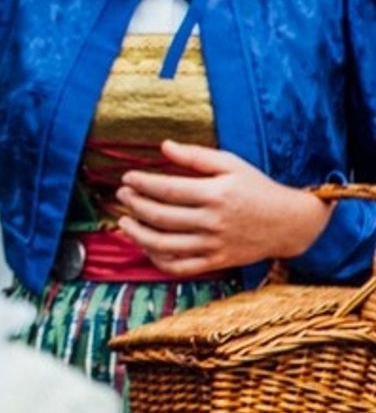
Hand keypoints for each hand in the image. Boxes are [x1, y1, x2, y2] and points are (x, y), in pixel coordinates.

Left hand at [116, 141, 334, 275]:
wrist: (290, 223)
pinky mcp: (216, 262)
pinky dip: (157, 259)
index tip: (127, 177)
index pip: (167, 189)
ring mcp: (214, 245)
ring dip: (137, 233)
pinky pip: (179, 267)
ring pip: (164, 245)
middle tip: (122, 195)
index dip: (141, 183)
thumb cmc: (257, 188)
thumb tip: (163, 146)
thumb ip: (195, 156)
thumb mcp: (231, 164)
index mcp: (215, 194)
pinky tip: (146, 246)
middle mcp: (213, 222)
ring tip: (124, 221)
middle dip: (134, 204)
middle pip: (160, 216)